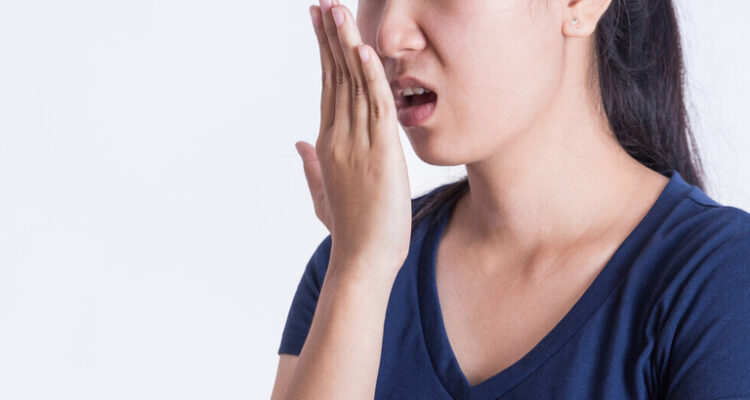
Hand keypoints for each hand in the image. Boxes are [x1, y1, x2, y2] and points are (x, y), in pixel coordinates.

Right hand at [295, 0, 411, 277]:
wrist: (364, 260)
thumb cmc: (349, 230)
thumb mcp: (324, 194)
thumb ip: (311, 166)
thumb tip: (298, 144)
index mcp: (328, 143)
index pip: (328, 86)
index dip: (325, 52)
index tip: (321, 22)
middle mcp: (337, 137)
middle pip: (335, 76)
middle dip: (329, 37)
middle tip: (323, 3)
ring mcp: (356, 144)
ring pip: (352, 84)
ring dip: (346, 44)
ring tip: (337, 10)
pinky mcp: (380, 153)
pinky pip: (375, 106)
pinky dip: (371, 76)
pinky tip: (364, 49)